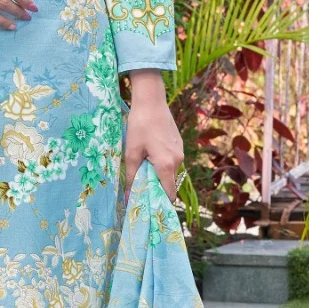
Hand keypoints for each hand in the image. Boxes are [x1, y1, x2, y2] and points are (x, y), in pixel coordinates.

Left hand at [123, 69, 182, 201]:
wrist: (151, 101)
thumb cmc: (139, 126)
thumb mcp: (131, 152)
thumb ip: (131, 177)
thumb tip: (128, 198)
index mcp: (166, 165)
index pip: (169, 193)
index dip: (160, 202)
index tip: (149, 206)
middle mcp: (178, 160)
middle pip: (169, 183)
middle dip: (156, 187)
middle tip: (140, 186)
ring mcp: (180, 151)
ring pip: (170, 172)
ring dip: (158, 174)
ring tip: (142, 166)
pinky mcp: (178, 144)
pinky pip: (171, 161)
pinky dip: (162, 163)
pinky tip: (149, 154)